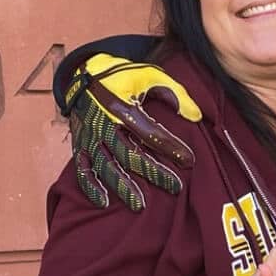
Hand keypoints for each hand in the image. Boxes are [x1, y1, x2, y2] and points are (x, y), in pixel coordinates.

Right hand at [56, 52, 202, 211]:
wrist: (84, 70)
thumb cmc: (123, 75)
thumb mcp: (150, 75)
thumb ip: (175, 94)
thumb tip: (196, 116)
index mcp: (124, 108)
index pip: (151, 132)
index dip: (171, 148)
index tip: (189, 161)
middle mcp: (105, 124)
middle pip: (131, 154)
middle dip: (154, 173)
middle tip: (175, 188)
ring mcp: (90, 136)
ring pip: (106, 166)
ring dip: (122, 186)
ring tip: (139, 205)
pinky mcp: (80, 143)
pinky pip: (82, 168)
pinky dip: (91, 186)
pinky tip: (104, 202)